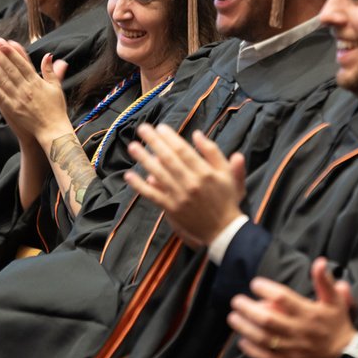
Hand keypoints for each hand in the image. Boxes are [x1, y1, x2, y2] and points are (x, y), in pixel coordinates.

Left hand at [0, 40, 69, 143]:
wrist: (52, 130)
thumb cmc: (56, 109)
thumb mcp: (56, 88)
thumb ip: (51, 71)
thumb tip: (49, 55)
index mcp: (37, 82)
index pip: (22, 63)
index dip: (12, 52)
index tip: (4, 42)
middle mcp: (26, 88)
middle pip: (10, 68)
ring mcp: (18, 98)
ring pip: (3, 79)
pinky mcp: (12, 109)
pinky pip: (0, 94)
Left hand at [124, 123, 245, 248]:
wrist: (224, 230)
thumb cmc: (226, 199)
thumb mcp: (228, 173)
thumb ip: (213, 153)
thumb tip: (198, 134)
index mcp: (205, 172)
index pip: (183, 151)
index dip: (170, 138)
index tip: (160, 127)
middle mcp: (190, 183)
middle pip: (168, 159)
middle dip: (154, 142)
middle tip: (142, 129)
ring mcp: (179, 196)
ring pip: (158, 174)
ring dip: (144, 159)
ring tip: (133, 147)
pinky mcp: (171, 209)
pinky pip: (153, 195)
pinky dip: (140, 186)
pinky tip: (129, 176)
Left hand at [229, 258, 357, 357]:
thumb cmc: (338, 326)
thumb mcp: (336, 301)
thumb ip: (325, 281)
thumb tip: (320, 261)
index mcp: (309, 314)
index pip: (282, 298)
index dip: (266, 289)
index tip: (255, 283)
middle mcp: (298, 331)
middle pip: (267, 319)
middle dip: (247, 309)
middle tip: (236, 300)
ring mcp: (291, 350)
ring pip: (262, 339)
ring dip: (244, 327)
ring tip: (233, 317)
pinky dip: (251, 349)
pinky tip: (242, 340)